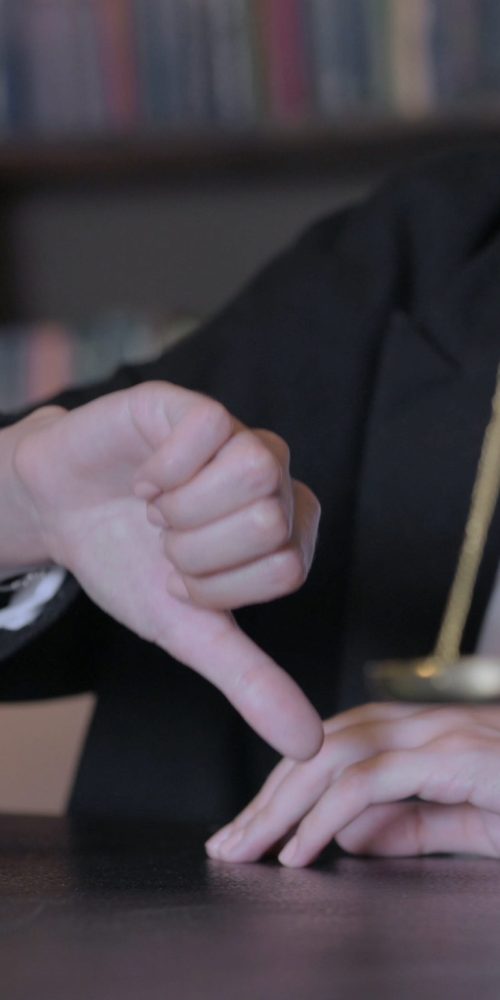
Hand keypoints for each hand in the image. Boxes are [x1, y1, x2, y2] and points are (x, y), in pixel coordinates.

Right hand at [12, 382, 321, 758]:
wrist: (60, 514)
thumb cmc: (131, 566)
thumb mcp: (190, 630)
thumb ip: (250, 680)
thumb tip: (308, 745)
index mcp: (286, 530)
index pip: (284, 571)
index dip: (218, 587)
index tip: (181, 578)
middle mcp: (274, 478)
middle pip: (271, 522)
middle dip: (196, 553)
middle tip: (164, 543)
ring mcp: (236, 435)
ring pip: (256, 474)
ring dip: (182, 512)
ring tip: (155, 511)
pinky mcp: (193, 407)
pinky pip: (208, 431)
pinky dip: (161, 473)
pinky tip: (143, 479)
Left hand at [206, 702, 499, 863]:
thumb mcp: (472, 825)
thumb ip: (416, 826)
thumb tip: (349, 838)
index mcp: (428, 736)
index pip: (337, 746)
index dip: (287, 784)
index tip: (252, 828)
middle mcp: (428, 725)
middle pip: (322, 745)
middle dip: (267, 793)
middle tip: (228, 841)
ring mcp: (443, 735)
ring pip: (335, 755)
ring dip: (282, 803)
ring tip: (247, 848)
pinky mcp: (459, 757)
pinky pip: (373, 780)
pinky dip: (326, 815)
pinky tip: (299, 851)